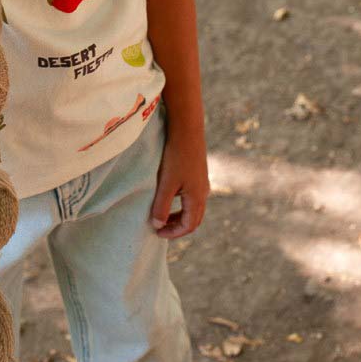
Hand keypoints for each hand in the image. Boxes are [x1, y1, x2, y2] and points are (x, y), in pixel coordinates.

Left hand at [149, 124, 209, 239]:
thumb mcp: (166, 183)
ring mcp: (202, 182)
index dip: (173, 233)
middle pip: (193, 219)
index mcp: (197, 198)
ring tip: (162, 215)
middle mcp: (203, 192)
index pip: (188, 225)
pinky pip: (191, 196)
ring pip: (193, 208)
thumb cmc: (176, 155)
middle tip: (159, 228)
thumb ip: (161, 206)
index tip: (157, 233)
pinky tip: (169, 195)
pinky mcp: (198, 173)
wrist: (187, 128)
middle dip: (177, 227)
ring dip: (178, 215)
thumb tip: (157, 225)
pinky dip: (180, 204)